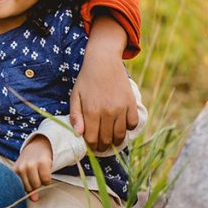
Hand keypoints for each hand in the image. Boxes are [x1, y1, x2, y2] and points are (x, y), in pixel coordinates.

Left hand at [14, 136, 53, 201]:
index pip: (18, 189)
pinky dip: (48, 181)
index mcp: (14, 171)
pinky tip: (46, 176)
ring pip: (37, 184)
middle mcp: (21, 168)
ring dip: (42, 183)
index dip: (25, 192)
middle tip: (36, 178)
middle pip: (29, 188)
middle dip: (34, 186)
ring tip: (41, 176)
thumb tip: (34, 199)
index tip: (28, 191)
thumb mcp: (24, 173)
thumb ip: (27, 186)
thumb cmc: (30, 162)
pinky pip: (46, 179)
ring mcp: (31, 165)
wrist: (38, 145)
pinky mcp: (41, 162)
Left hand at [71, 15, 138, 151]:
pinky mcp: (131, 103)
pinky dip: (128, 128)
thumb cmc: (87, 79)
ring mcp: (121, 108)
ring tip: (111, 139)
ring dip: (115, 141)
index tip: (91, 145)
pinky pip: (133, 124)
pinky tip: (122, 125)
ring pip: (120, 135)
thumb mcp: (75, 96)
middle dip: (102, 146)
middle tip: (101, 145)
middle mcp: (107, 112)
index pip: (92, 139)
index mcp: (91, 111)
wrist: (103, 61)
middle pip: (106, 140)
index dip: (91, 146)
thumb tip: (79, 133)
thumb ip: (75, 116)